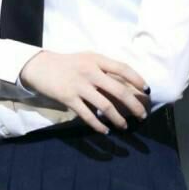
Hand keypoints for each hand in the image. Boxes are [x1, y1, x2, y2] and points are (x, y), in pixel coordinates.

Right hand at [20, 51, 150, 134]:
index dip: (137, 79)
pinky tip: (105, 130)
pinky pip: (88, 115)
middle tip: (143, 115)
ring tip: (125, 126)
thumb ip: (104, 68)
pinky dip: (99, 125)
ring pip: (105, 106)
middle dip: (134, 105)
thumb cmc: (69, 63)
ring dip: (118, 118)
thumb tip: (127, 83)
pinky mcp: (69, 98)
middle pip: (118, 90)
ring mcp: (79, 85)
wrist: (40, 66)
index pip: (122, 68)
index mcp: (96, 59)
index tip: (147, 91)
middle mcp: (90, 71)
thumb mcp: (87, 59)